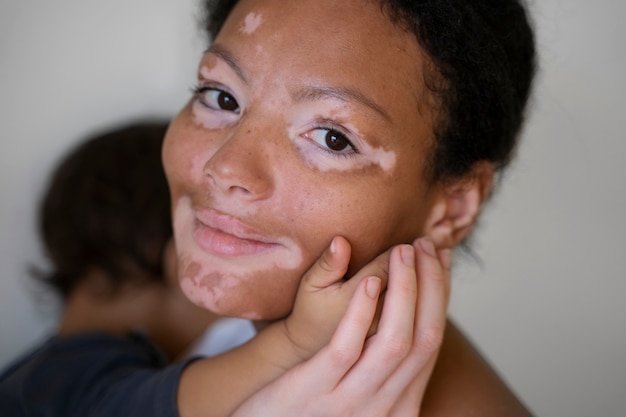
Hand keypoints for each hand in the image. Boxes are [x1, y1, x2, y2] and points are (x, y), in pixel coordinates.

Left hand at [234, 238, 450, 416]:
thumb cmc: (317, 411)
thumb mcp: (362, 397)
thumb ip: (387, 371)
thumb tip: (408, 324)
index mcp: (401, 406)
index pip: (431, 341)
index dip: (440, 295)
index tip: (441, 258)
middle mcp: (385, 408)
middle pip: (423, 338)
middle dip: (431, 285)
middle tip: (427, 244)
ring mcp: (350, 401)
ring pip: (394, 342)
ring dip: (404, 290)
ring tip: (403, 251)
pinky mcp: (314, 390)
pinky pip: (347, 349)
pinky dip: (363, 312)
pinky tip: (369, 281)